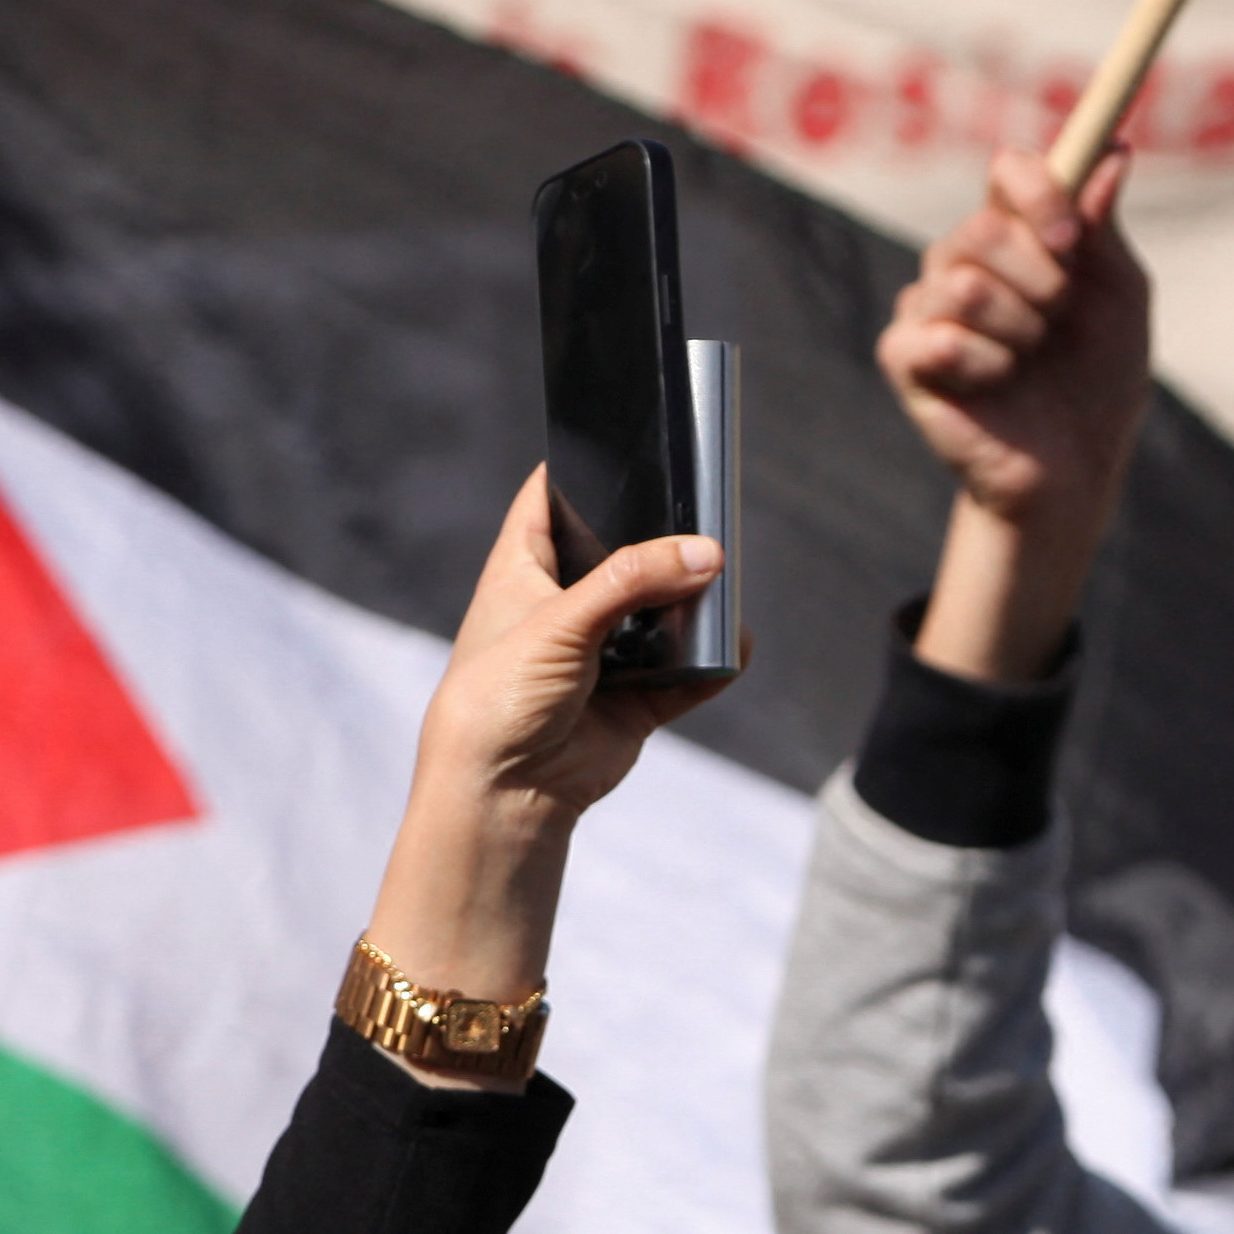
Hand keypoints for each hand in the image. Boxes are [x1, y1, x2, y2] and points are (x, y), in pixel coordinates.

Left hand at [357, 472, 723, 1066]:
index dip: (583, 468)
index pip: (551, 498)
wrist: (505, 793)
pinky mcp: (635, 701)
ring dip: (692, 604)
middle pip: (624, 553)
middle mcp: (564, 606)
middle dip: (662, 541)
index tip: (629, 439)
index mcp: (523, 569)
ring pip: (662, 613)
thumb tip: (706, 554)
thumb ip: (632, 580)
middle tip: (704, 513)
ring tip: (722, 580)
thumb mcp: (561, 619)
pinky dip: (711, 663)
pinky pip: (687, 675)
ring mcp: (603, 654)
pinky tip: (733, 644)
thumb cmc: (500, 695)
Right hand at [882, 147, 1147, 684]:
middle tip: (1059, 320)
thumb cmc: (1098, 378)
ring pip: (961, 285)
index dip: (1038, 192)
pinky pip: (935, 338)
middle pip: (981, 227)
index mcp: (1018, 232)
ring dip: (1019, 330)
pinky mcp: (904, 355)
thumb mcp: (1118, 296)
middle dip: (1040, 281)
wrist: (1075, 468)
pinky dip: (984, 366)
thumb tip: (1115, 151)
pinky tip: (997, 386)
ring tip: (1030, 360)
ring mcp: (928, 305)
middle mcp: (965, 258)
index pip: (1007, 171)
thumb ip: (1103, 228)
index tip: (1072, 238)